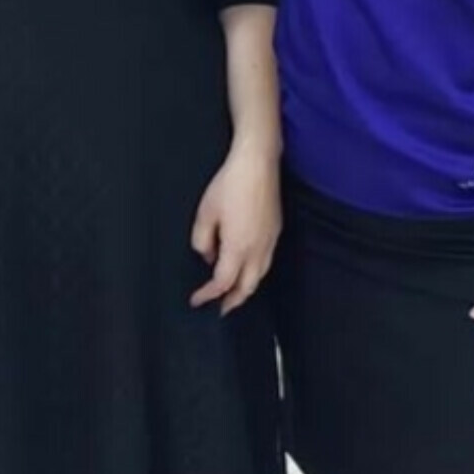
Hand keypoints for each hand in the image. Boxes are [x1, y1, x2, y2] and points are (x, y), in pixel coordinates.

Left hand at [189, 145, 281, 314]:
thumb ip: (202, 240)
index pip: (223, 283)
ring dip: (246, 289)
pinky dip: (256, 273)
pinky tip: (248, 269)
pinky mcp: (276, 230)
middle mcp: (258, 249)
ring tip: (234, 294)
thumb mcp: (205, 213)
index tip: (197, 300)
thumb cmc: (230, 184)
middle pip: (247, 287)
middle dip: (233, 301)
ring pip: (260, 276)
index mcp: (238, 247)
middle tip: (221, 309)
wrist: (257, 163)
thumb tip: (209, 255)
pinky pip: (266, 261)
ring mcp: (270, 240)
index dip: (209, 295)